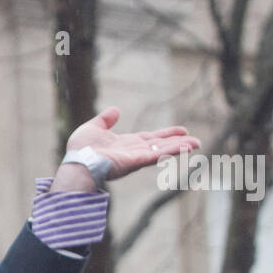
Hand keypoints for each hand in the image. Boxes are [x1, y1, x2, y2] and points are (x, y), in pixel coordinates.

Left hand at [66, 107, 200, 180]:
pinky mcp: (137, 161)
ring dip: (179, 147)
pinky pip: (158, 155)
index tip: (181, 131)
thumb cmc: (80, 149)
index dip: (165, 135)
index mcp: (125, 144)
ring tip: (196, 144)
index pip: (149, 139)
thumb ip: (105, 120)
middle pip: (160, 145)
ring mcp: (136, 157)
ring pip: (162, 151)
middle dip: (178, 143)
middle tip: (196, 141)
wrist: (77, 161)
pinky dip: (172, 151)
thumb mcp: (93, 128)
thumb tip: (116, 110)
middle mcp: (133, 152)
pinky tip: (186, 147)